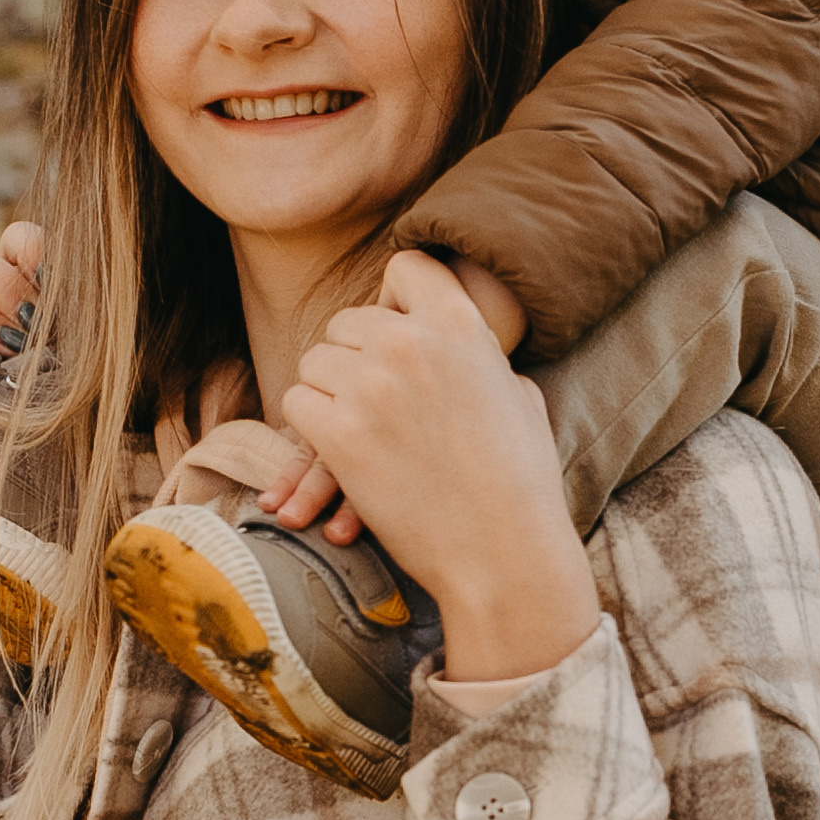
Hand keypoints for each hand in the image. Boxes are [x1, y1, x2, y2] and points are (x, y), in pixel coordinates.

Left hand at [283, 251, 598, 682]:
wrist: (504, 553)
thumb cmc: (522, 481)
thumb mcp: (518, 395)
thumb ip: (478, 357)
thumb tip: (460, 345)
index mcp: (462, 324)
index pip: (407, 267)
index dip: (396, 298)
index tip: (398, 326)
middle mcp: (412, 343)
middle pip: (349, 321)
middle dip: (356, 357)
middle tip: (376, 399)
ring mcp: (371, 386)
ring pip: (314, 362)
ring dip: (330, 394)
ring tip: (360, 430)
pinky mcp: (339, 434)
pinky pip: (296, 404)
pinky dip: (311, 428)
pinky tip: (340, 453)